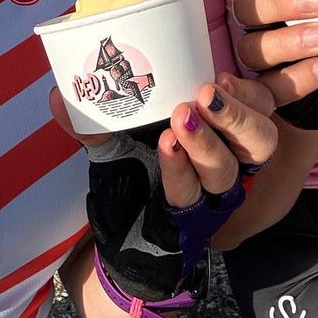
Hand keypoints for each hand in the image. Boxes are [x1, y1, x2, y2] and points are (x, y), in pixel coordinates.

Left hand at [50, 76, 276, 301]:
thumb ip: (92, 119)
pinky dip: (179, 168)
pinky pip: (192, 194)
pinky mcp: (191, 221)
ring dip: (206, 141)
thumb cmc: (128, 181)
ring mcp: (209, 196)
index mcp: (217, 134)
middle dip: (236, 114)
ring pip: (228, 169)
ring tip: (180, 119)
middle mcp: (224, 164)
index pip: (258, 109)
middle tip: (205, 94)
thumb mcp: (112, 143)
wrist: (118, 242)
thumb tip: (57, 93)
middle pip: (259, 141)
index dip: (248, 93)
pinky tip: (166, 147)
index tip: (220, 75)